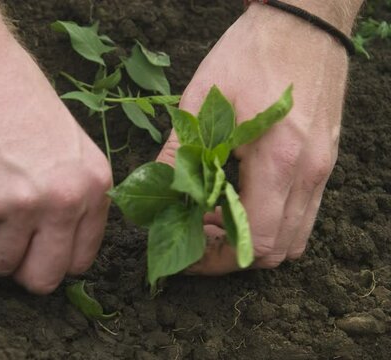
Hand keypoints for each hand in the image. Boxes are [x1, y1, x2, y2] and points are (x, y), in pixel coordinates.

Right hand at [0, 27, 111, 293]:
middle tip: (6, 237)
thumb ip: (73, 200)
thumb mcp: (70, 150)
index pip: (80, 261)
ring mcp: (22, 205)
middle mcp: (66, 201)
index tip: (36, 245)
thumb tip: (55, 247)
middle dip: (21, 266)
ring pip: (1, 266)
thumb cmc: (19, 102)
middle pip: (44, 279)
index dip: (52, 257)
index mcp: (95, 188)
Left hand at [157, 4, 349, 273]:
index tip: (188, 255)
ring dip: (254, 240)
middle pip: (277, 250)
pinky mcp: (325, 160)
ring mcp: (323, 168)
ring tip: (218, 219)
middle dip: (233, 255)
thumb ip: (177, 154)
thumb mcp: (202, 101)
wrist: (303, 22)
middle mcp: (309, 173)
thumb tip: (156, 194)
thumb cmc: (249, 56)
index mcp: (278, 161)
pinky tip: (242, 197)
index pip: (254, 241)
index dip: (217, 259)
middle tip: (198, 237)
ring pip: (295, 236)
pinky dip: (273, 220)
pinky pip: (304, 211)